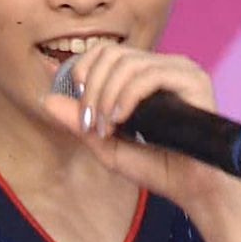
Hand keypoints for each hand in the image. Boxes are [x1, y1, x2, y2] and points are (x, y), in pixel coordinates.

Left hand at [41, 44, 240, 213]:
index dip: (82, 73)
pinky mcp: (194, 80)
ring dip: (106, 96)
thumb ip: (78, 122)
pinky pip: (149, 75)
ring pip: (127, 63)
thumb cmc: (156, 167)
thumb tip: (46, 99)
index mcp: (144, 73)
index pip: (104, 51)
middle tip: (88, 122)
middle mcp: (163, 65)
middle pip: (111, 53)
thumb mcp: (106, 145)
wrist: (193, 190)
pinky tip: (120, 119)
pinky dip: (126, 97)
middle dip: (91, 87)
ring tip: (105, 127)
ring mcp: (180, 69)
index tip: (79, 110)